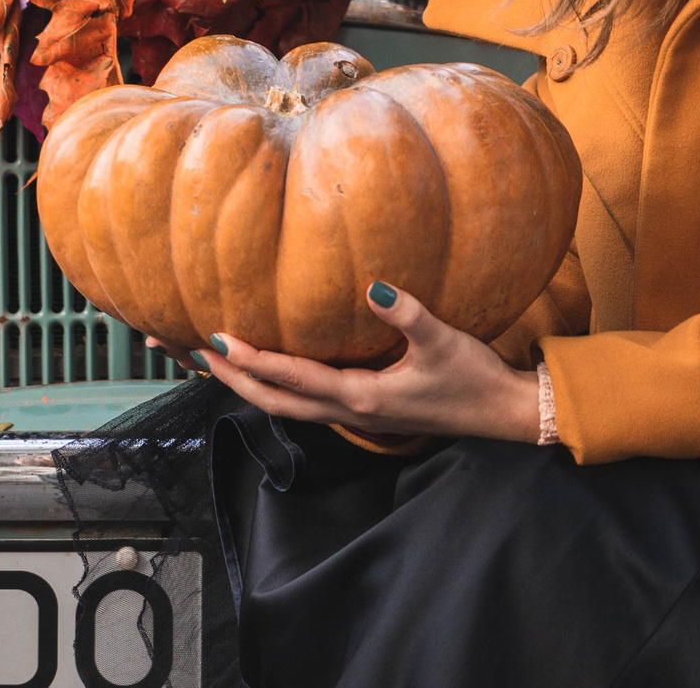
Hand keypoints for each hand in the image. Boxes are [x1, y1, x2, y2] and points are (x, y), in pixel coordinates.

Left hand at [161, 283, 543, 442]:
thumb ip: (408, 312)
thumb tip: (375, 285)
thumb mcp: (444, 341)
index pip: (292, 378)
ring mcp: (356, 414)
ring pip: (286, 406)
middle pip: (274, 402)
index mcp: (361, 395)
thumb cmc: (474, 378)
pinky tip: (269, 369)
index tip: (217, 339)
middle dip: (232, 379)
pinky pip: (306, 402)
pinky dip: (278, 387)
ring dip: (249, 386)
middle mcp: (350, 411)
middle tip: (195, 352)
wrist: (503, 414)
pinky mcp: (365, 409)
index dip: (252, 360)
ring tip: (217, 360)